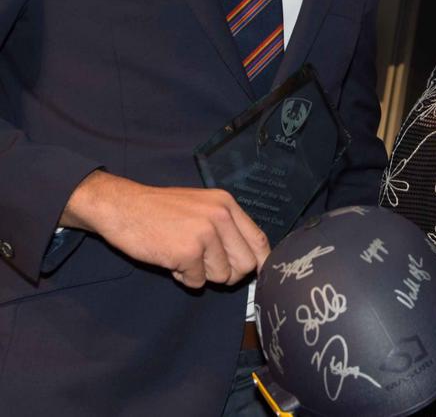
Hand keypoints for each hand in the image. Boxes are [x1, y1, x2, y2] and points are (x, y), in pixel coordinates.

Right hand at [61, 171, 269, 287]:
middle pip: (246, 264)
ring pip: (222, 276)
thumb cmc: (160, 210)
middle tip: (206, 266)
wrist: (124, 207)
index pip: (259, 239)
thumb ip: (226, 227)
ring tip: (182, 254)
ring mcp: (205, 233)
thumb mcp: (201, 207)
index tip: (255, 275)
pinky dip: (183, 277)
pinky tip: (170, 258)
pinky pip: (197, 282)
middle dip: (228, 273)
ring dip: (202, 274)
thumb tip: (251, 259)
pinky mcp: (188, 252)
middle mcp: (221, 215)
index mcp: (226, 203)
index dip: (260, 262)